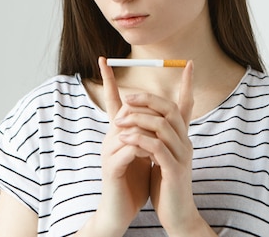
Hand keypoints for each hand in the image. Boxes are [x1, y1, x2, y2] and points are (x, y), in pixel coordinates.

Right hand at [88, 57, 151, 234]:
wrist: (121, 210)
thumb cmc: (134, 180)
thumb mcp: (146, 151)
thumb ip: (150, 132)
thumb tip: (162, 114)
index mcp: (118, 132)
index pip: (112, 99)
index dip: (108, 79)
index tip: (103, 58)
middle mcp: (110, 136)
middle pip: (127, 108)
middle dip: (146, 108)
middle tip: (165, 118)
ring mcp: (108, 150)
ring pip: (131, 126)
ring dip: (151, 131)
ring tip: (163, 143)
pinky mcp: (111, 166)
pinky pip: (130, 147)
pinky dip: (145, 147)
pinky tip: (153, 154)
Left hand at [115, 61, 210, 234]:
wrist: (176, 214)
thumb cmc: (165, 184)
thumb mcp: (161, 156)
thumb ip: (156, 137)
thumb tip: (145, 119)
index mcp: (182, 137)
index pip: (188, 104)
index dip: (188, 84)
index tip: (188, 63)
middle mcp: (185, 141)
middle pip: (170, 109)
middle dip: (147, 99)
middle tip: (126, 97)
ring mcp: (182, 155)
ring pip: (162, 125)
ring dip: (138, 119)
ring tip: (119, 120)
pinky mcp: (174, 169)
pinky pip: (156, 147)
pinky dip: (139, 139)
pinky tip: (125, 138)